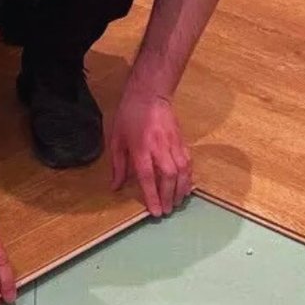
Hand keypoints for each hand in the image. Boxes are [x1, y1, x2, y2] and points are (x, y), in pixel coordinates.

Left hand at [109, 85, 192, 216]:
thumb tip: (115, 186)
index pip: (148, 177)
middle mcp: (159, 148)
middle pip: (168, 176)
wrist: (150, 93)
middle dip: (169, 196)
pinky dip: (188, 176)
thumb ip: (118, 165)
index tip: (155, 211)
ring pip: (182, 170)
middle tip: (168, 211)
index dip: (152, 196)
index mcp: (141, 148)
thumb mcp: (116, 139)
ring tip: (178, 202)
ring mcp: (173, 144)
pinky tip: (186, 186)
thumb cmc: (129, 115)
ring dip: (181, 189)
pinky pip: (188, 162)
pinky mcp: (182, 140)